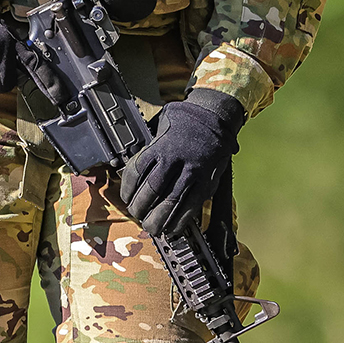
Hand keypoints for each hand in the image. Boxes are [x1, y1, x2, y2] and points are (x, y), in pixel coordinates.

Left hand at [120, 90, 245, 235]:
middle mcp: (175, 159)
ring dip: (159, 219)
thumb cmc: (186, 119)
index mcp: (160, 145)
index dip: (128, 190)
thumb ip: (149, 145)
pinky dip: (181, 220)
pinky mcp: (207, 181)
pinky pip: (193, 205)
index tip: (126, 198)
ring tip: (152, 227)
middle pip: (152, 191)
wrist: (217, 114)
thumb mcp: (160, 124)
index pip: (136, 173)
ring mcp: (193, 171)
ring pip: (171, 202)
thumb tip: (134, 167)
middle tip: (137, 215)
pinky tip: (173, 227)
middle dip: (141, 208)